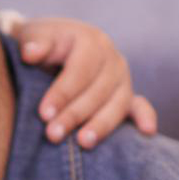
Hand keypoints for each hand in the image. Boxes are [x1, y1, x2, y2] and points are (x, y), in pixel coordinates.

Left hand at [16, 16, 158, 148]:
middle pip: (98, 90)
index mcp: (91, 41)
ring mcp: (122, 78)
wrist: (50, 49)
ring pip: (117, 103)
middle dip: (74, 115)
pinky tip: (147, 131)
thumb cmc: (38, 46)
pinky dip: (145, 117)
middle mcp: (112, 59)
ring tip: (83, 143)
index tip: (43, 114)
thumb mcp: (32, 37)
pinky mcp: (126, 95)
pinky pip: (138, 106)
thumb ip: (33, 43)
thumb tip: (31, 53)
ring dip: (101, 125)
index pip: (79, 70)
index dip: (62, 93)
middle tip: (52, 135)